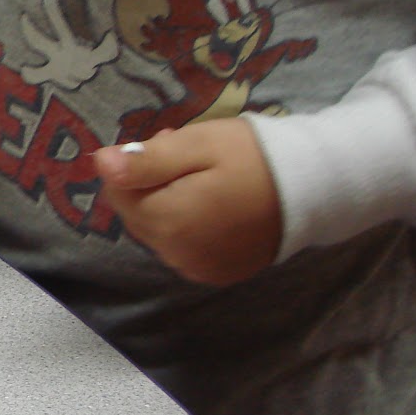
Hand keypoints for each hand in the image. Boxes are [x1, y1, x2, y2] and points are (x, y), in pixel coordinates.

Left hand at [91, 119, 281, 285]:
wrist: (316, 188)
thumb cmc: (254, 158)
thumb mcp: (197, 146)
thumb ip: (146, 160)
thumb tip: (99, 163)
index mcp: (168, 222)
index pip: (118, 193)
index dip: (135, 164)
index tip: (165, 142)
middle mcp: (177, 254)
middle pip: (136, 213)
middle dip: (150, 182)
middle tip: (185, 154)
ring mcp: (198, 268)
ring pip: (157, 230)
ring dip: (167, 202)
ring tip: (202, 175)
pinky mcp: (216, 272)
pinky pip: (181, 246)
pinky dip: (186, 224)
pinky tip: (213, 202)